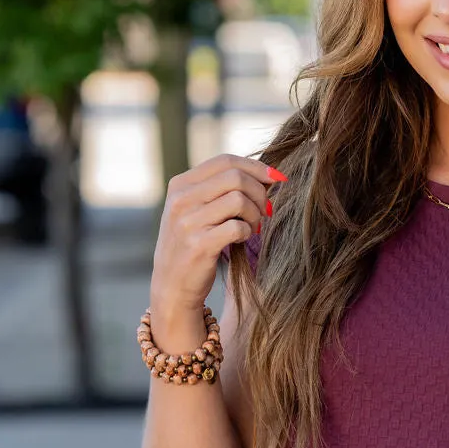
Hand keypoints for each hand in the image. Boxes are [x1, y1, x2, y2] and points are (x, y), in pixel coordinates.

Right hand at [149, 154, 281, 325]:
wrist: (171, 286)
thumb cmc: (192, 244)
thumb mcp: (194, 209)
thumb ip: (219, 189)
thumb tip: (267, 174)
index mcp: (180, 185)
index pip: (225, 161)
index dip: (256, 166)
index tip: (277, 178)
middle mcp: (181, 200)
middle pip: (235, 177)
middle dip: (259, 192)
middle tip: (265, 210)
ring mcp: (187, 222)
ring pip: (239, 200)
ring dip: (255, 214)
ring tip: (253, 227)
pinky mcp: (199, 245)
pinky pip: (237, 227)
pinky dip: (248, 232)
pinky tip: (242, 240)